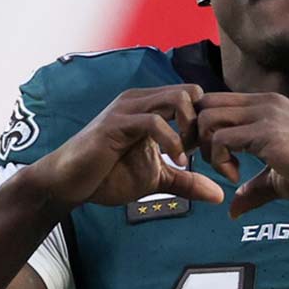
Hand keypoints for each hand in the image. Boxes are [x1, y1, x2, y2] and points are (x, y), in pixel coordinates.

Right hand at [39, 85, 223, 206]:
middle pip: (192, 93)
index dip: (209, 126)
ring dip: (192, 128)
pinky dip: (172, 140)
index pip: (195, 100)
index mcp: (153, 107)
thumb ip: (187, 182)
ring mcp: (129, 108)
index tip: (215, 156)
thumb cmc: (108, 176)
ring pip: (177, 98)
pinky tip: (176, 161)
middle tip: (206, 155)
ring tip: (190, 157)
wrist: (68, 183)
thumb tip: (220, 195)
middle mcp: (143, 101)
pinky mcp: (116, 123)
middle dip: (206, 124)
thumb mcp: (157, 179)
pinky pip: (153, 120)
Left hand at [194, 92, 288, 217]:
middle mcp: (264, 103)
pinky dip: (219, 161)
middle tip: (211, 165)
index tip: (212, 158)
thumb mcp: (277, 179)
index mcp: (267, 105)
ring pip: (207, 118)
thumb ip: (253, 188)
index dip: (203, 130)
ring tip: (227, 171)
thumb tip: (233, 210)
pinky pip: (221, 139)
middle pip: (204, 104)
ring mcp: (266, 115)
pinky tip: (237, 177)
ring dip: (207, 149)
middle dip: (196, 136)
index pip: (215, 101)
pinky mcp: (267, 134)